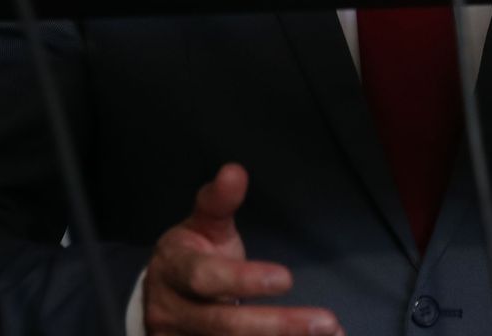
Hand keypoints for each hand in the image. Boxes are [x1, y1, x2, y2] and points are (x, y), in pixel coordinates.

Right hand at [144, 163, 343, 335]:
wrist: (161, 296)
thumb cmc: (192, 254)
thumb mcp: (201, 225)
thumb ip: (218, 201)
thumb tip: (234, 171)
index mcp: (174, 270)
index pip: (205, 278)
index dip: (243, 280)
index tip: (287, 279)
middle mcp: (173, 312)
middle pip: (223, 325)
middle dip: (276, 326)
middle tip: (325, 322)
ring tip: (330, 334)